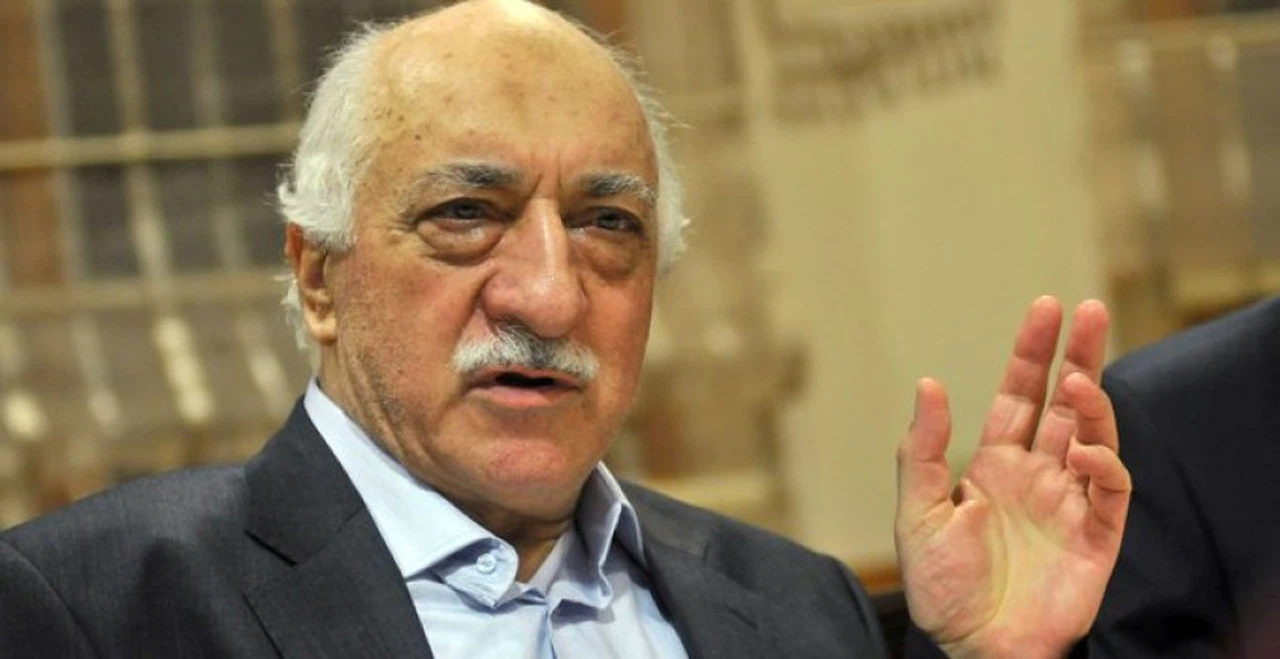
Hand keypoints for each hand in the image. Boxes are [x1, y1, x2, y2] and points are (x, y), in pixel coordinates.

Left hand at [894, 297, 1130, 658]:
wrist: (973, 648)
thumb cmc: (941, 587)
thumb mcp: (918, 513)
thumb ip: (923, 451)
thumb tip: (928, 383)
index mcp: (994, 465)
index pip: (1019, 396)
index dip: (1032, 354)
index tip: (1046, 309)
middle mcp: (1036, 475)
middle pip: (1066, 404)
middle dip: (1079, 357)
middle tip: (1091, 310)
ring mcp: (1068, 503)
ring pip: (1095, 437)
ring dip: (1093, 406)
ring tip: (1080, 379)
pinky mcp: (1096, 537)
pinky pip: (1111, 492)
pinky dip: (1105, 467)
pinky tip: (1085, 452)